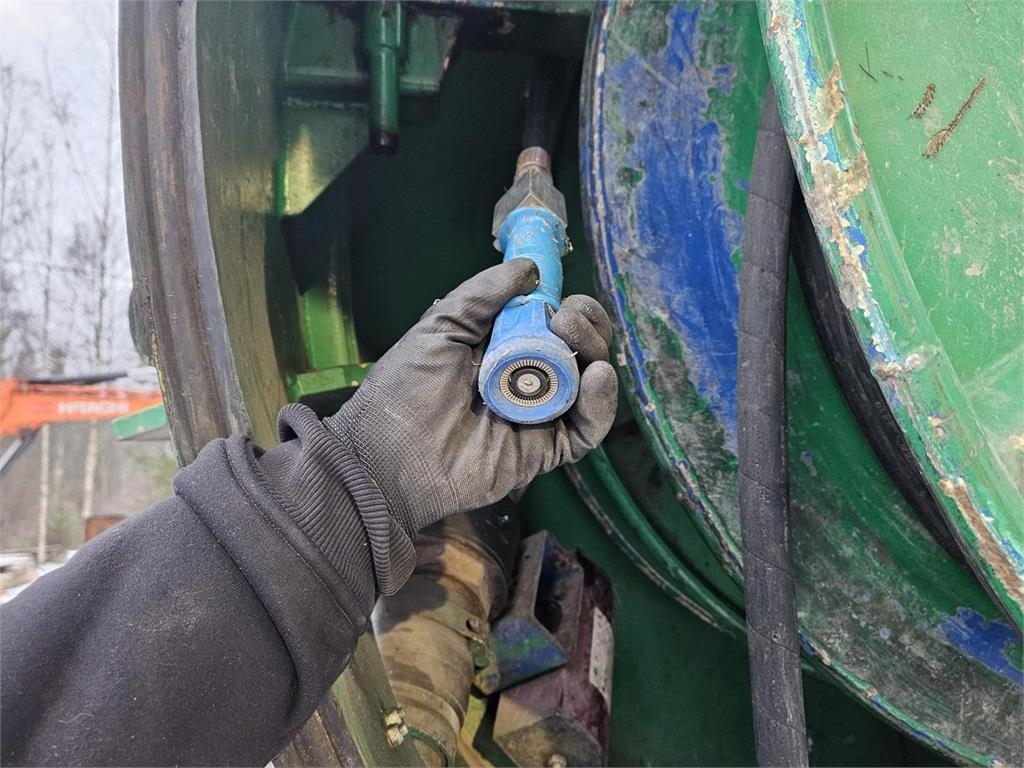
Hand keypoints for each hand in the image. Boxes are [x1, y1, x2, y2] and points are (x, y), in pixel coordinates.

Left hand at [324, 259, 617, 534]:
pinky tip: (598, 378)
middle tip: (567, 318)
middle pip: (579, 350)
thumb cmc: (405, 389)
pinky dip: (601, 404)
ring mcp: (539, 416)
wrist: (387, 456)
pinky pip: (586, 430)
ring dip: (594, 354)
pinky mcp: (545, 451)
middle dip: (586, 327)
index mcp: (503, 348)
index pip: (555, 324)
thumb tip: (531, 269)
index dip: (571, 309)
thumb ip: (483, 294)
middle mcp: (526, 379)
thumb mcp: (440, 328)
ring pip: (588, 385)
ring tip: (574, 338)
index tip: (564, 298)